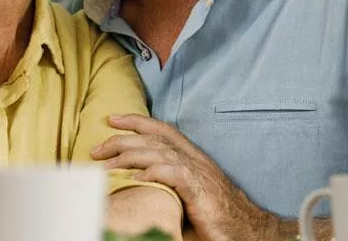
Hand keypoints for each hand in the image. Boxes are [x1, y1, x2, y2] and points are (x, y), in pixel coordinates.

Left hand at [91, 114, 276, 240]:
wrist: (250, 230)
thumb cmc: (217, 214)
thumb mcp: (190, 191)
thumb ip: (169, 180)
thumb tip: (136, 180)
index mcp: (193, 156)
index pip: (162, 130)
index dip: (137, 121)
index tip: (112, 119)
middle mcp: (195, 159)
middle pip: (153, 139)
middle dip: (122, 139)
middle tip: (97, 149)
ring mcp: (199, 174)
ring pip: (159, 153)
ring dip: (129, 157)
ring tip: (106, 165)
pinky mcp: (201, 192)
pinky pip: (174, 175)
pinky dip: (153, 173)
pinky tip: (135, 178)